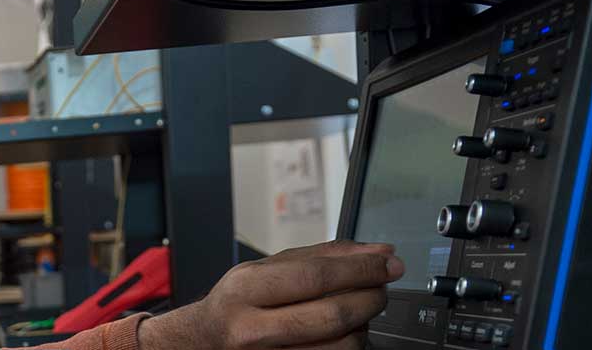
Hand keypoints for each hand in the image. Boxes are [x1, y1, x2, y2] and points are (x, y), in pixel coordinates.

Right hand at [136, 240, 403, 348]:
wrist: (201, 343)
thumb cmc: (237, 305)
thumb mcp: (266, 270)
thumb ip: (321, 257)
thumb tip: (378, 251)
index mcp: (247, 289)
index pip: (317, 276)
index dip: (362, 269)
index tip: (389, 263)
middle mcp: (251, 328)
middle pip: (333, 314)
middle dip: (370, 298)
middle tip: (382, 288)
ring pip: (340, 346)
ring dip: (364, 327)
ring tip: (361, 312)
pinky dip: (348, 345)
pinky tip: (345, 333)